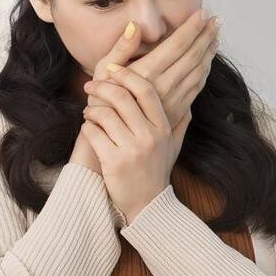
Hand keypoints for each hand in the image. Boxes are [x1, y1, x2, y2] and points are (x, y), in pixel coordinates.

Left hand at [79, 67, 190, 221]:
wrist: (147, 206)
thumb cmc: (157, 171)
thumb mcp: (174, 145)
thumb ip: (180, 120)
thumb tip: (187, 98)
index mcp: (163, 127)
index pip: (146, 90)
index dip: (127, 75)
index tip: (112, 69)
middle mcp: (149, 136)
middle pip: (122, 97)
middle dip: (102, 87)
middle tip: (91, 86)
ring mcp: (131, 149)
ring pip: (105, 114)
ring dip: (92, 110)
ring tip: (89, 112)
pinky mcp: (114, 162)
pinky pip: (93, 134)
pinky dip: (87, 128)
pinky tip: (88, 129)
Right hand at [90, 8, 220, 127]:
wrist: (110, 142)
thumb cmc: (100, 104)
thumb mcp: (101, 73)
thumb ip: (120, 49)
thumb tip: (135, 26)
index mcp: (147, 73)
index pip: (177, 44)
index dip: (192, 28)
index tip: (203, 13)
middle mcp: (164, 86)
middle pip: (193, 56)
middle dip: (207, 36)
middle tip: (217, 20)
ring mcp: (174, 101)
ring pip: (199, 71)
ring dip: (209, 52)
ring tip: (216, 37)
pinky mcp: (177, 112)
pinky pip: (197, 88)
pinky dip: (205, 71)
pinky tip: (207, 62)